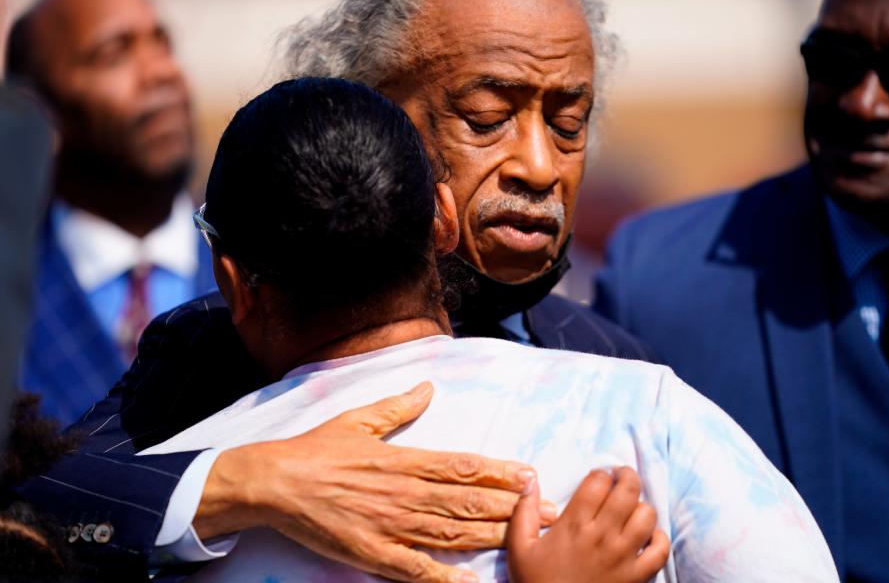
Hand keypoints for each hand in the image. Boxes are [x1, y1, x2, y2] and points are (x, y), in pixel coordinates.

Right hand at [195, 381, 556, 582]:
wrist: (273, 482)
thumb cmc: (315, 448)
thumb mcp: (358, 418)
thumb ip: (398, 407)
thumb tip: (428, 388)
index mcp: (404, 459)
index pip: (464, 465)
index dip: (501, 471)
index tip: (531, 475)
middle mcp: (405, 492)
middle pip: (469, 501)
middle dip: (515, 507)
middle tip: (551, 512)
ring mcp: (391, 525)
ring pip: (453, 531)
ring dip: (494, 534)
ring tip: (529, 538)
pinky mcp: (373, 553)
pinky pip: (417, 568)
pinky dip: (446, 576)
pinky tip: (473, 578)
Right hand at [507, 467, 669, 582]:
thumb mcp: (519, 548)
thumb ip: (524, 511)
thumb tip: (530, 479)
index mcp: (574, 524)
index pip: (598, 481)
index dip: (601, 473)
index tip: (600, 477)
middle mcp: (602, 535)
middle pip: (627, 491)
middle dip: (627, 476)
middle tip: (622, 477)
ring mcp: (623, 557)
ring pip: (646, 515)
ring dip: (642, 506)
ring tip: (633, 508)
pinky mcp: (637, 577)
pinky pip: (660, 550)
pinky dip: (659, 539)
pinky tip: (649, 536)